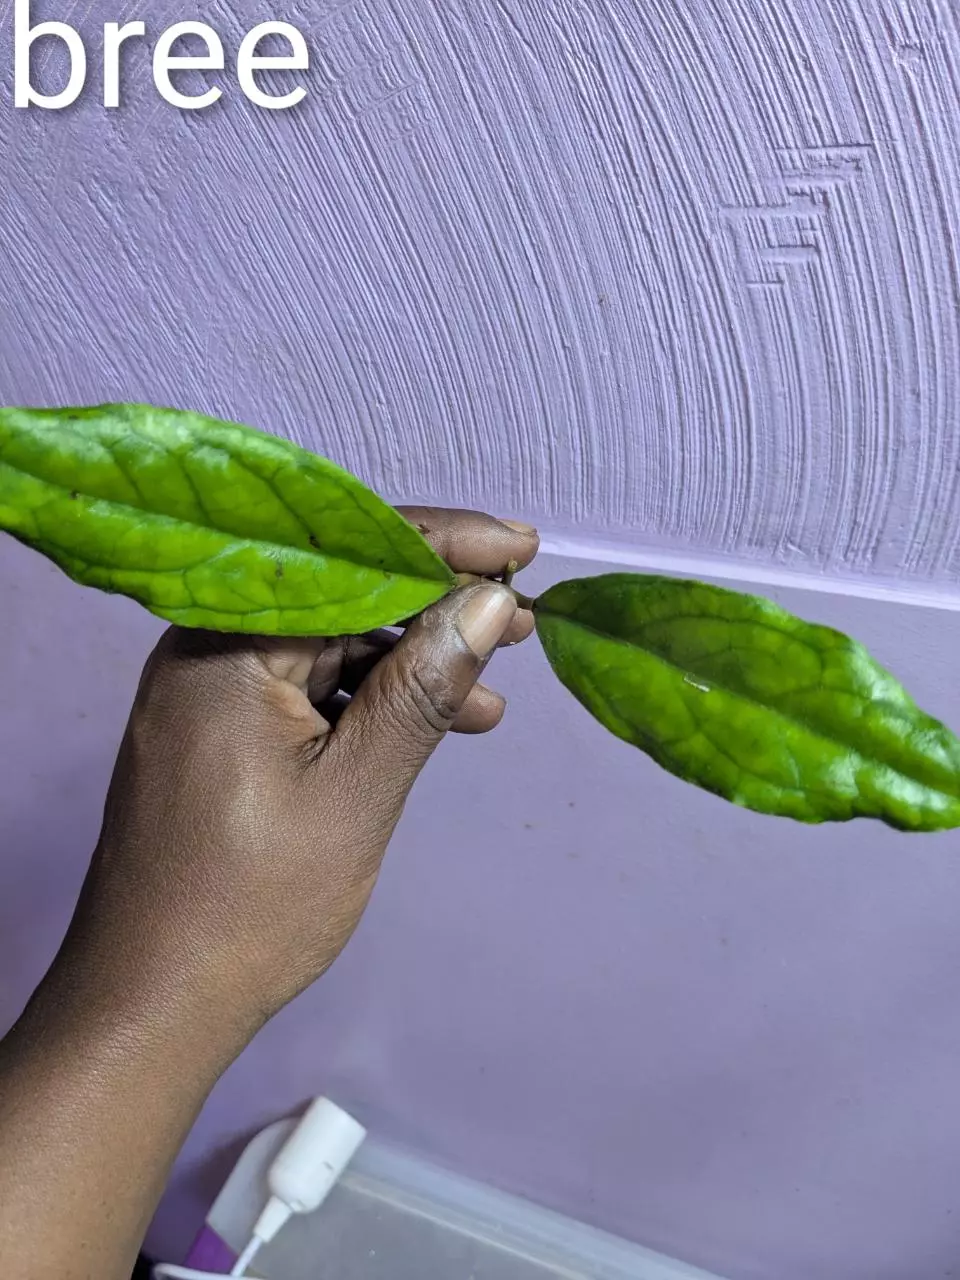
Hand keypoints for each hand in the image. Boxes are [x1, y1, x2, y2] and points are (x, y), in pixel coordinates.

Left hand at [56, 506, 538, 1054]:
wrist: (156, 1002)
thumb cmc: (251, 906)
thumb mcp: (356, 792)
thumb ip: (421, 689)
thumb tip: (488, 603)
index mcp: (225, 643)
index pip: (348, 558)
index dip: (444, 544)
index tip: (523, 546)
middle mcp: (210, 646)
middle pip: (342, 595)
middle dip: (436, 607)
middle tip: (522, 622)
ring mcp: (213, 689)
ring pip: (332, 645)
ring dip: (413, 664)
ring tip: (491, 692)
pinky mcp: (224, 728)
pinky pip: (310, 688)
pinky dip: (373, 702)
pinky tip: (438, 723)